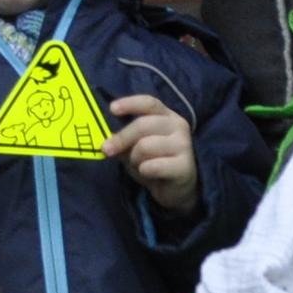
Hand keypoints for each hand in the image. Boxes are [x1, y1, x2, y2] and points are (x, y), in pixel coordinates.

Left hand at [105, 94, 199, 213]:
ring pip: (145, 146)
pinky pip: (153, 166)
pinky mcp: (185, 166)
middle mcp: (179, 126)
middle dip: (121, 138)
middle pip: (142, 125)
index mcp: (167, 116)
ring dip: (135, 159)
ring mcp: (184, 145)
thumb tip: (107, 141)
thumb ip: (123, 140)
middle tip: (108, 150)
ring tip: (140, 166)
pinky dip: (144, 171)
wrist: (175, 189)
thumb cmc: (154, 162)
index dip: (130, 104)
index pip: (149, 103)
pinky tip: (150, 174)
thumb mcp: (134, 148)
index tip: (112, 109)